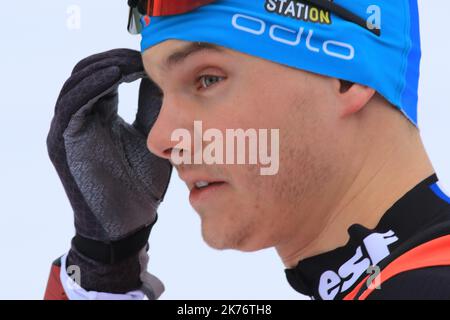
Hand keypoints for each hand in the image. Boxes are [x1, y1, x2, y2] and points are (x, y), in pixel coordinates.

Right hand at [47, 49, 170, 296]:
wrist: (127, 223)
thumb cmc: (141, 184)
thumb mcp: (152, 139)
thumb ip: (151, 108)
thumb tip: (162, 77)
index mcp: (102, 115)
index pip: (107, 75)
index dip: (126, 62)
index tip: (151, 57)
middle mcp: (83, 118)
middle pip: (89, 72)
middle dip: (115, 59)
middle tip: (141, 55)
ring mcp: (70, 129)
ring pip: (77, 83)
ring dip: (103, 67)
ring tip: (131, 61)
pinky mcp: (64, 142)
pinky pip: (73, 105)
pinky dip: (91, 86)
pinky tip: (116, 77)